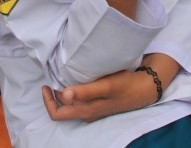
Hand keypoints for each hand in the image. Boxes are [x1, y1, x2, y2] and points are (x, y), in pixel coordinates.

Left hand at [41, 69, 157, 122]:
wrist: (144, 89)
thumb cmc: (125, 86)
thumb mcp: (105, 86)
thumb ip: (85, 91)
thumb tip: (64, 95)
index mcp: (86, 110)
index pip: (57, 114)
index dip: (48, 101)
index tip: (45, 85)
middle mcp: (87, 113)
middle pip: (63, 109)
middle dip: (53, 96)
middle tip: (51, 78)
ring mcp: (94, 109)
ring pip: (71, 104)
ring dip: (63, 92)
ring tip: (61, 76)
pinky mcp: (99, 102)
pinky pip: (80, 100)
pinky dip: (73, 91)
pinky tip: (77, 78)